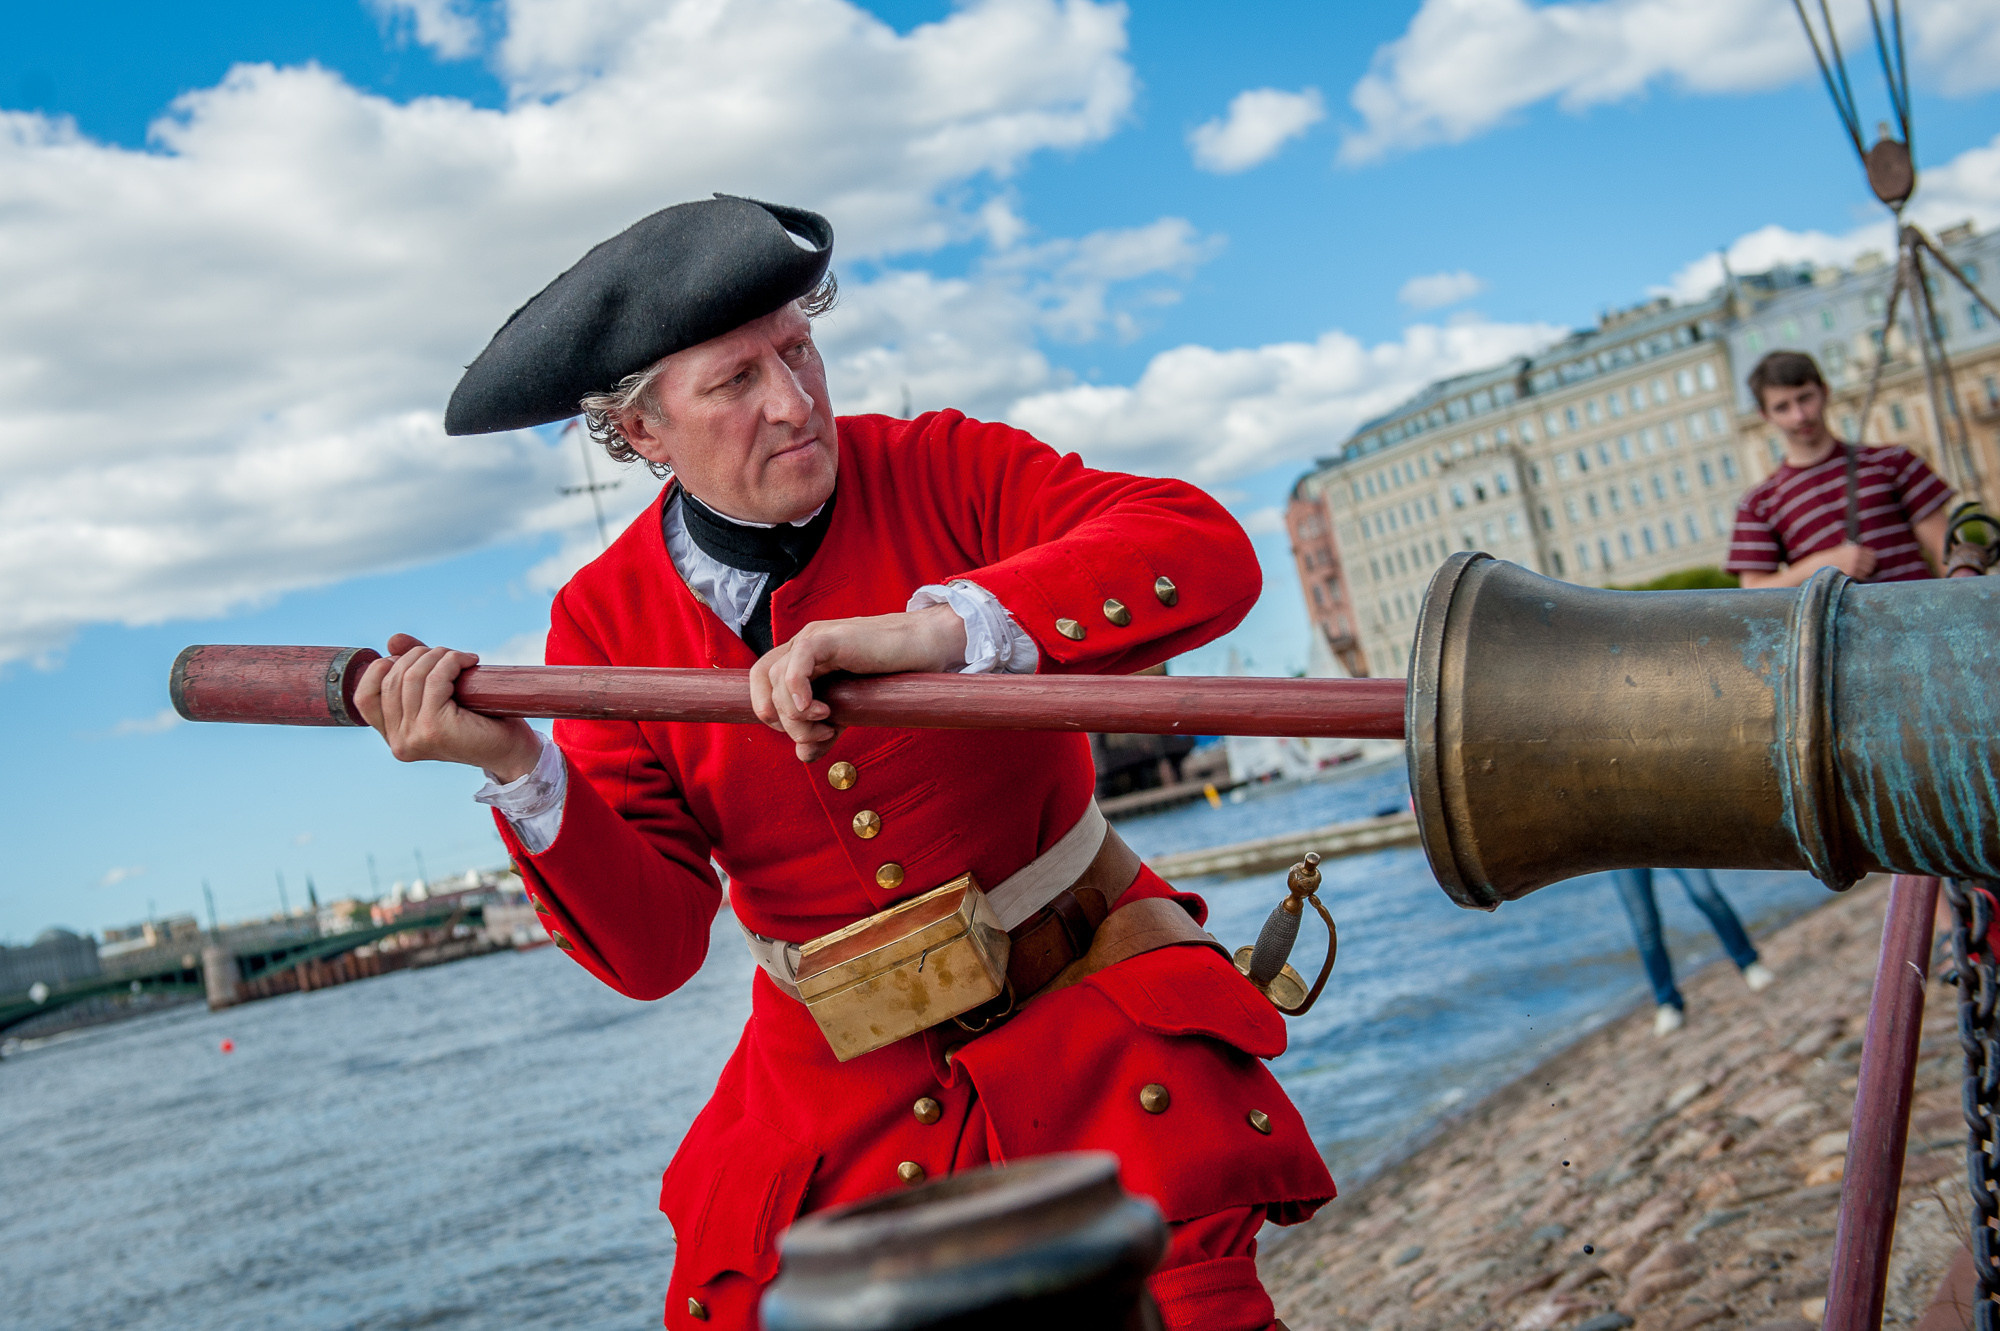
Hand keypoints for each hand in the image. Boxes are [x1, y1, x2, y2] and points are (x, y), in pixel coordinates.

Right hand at [353, 633, 542, 779]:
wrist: (512, 749)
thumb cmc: (479, 719)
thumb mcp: (439, 690)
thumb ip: (414, 668)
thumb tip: (393, 640)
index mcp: (393, 736)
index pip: (363, 697)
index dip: (382, 669)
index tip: (415, 659)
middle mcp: (398, 742)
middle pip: (389, 679)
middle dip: (418, 655)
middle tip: (448, 655)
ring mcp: (413, 737)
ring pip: (411, 676)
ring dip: (437, 656)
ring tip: (459, 658)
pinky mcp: (434, 729)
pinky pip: (434, 680)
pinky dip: (451, 662)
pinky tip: (469, 661)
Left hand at [749, 605, 968, 760]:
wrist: (926, 648)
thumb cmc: (892, 673)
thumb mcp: (851, 710)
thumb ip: (825, 731)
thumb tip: (803, 755)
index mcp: (801, 659)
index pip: (761, 685)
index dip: (773, 716)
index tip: (807, 734)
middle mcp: (801, 645)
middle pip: (764, 684)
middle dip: (783, 721)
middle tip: (819, 734)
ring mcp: (814, 638)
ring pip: (777, 677)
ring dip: (795, 713)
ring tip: (827, 724)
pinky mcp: (830, 637)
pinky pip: (797, 659)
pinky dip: (797, 688)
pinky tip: (815, 709)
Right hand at [1819, 542, 1877, 579]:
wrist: (1819, 565)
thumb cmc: (1830, 558)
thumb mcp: (1842, 550)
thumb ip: (1854, 551)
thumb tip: (1868, 553)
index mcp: (1855, 549)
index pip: (1871, 554)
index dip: (1871, 558)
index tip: (1870, 561)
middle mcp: (1856, 556)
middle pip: (1871, 563)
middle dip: (1868, 566)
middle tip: (1864, 569)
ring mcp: (1854, 565)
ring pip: (1867, 571)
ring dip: (1864, 573)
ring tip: (1857, 573)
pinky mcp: (1851, 573)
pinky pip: (1861, 577)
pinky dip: (1859, 578)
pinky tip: (1853, 576)